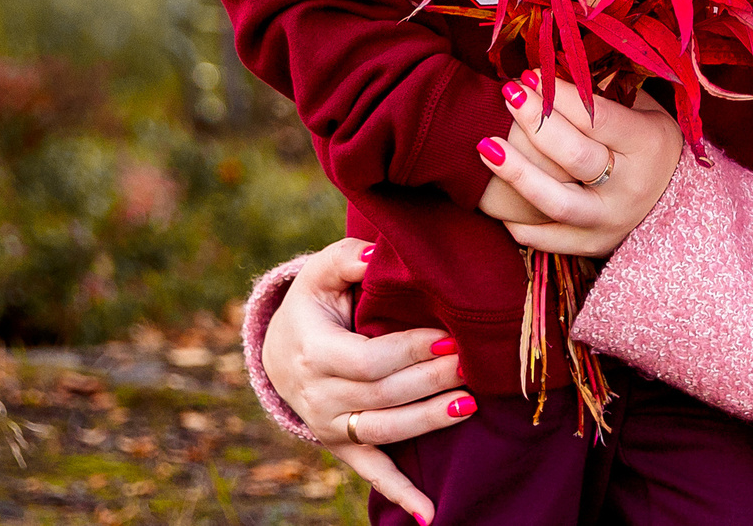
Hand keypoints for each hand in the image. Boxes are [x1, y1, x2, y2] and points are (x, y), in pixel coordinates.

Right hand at [262, 238, 473, 520]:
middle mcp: (319, 397)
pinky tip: (429, 513)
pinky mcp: (342, 445)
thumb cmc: (314, 304)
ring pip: (385, 431)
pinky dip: (399, 493)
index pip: (369, 361)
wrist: (279, 351)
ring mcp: (330, 426)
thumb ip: (347, 258)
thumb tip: (375, 253)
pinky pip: (371, 471)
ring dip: (429, 421)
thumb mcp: (322, 273)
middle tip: (472, 364)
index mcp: (314, 353)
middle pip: (384, 395)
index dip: (411, 351)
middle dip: (432, 380)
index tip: (450, 337)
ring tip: (469, 404)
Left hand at [476, 81, 683, 256]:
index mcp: (647, 145)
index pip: (597, 118)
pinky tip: (493, 198)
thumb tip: (554, 67)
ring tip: (485, 146)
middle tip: (507, 94)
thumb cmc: (654, 147)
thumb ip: (605, 95)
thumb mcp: (646, 113)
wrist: (681, 207)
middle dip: (535, 122)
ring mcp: (608, 220)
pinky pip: (545, 239)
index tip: (531, 75)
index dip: (561, 96)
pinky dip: (517, 220)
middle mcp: (629, 186)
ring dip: (516, 173)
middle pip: (574, 156)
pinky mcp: (590, 245)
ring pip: (556, 201)